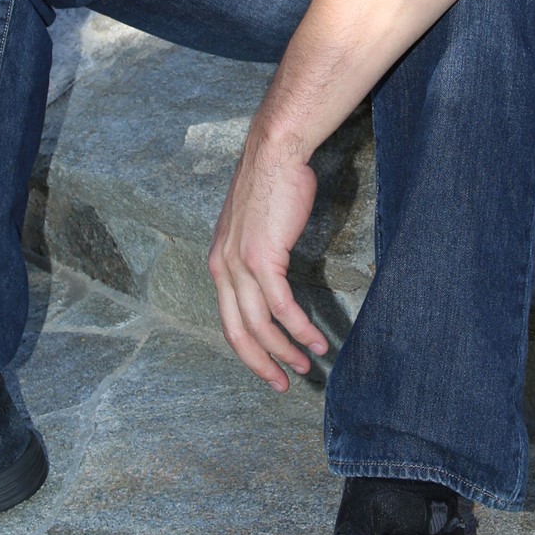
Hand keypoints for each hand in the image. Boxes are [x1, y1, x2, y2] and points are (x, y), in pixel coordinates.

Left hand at [208, 136, 329, 390]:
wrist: (275, 152)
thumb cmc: (273, 184)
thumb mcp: (253, 228)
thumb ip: (255, 256)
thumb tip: (271, 279)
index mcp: (218, 263)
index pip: (229, 320)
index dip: (249, 350)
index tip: (270, 367)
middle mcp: (222, 267)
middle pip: (238, 332)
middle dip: (262, 362)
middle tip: (284, 382)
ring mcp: (240, 263)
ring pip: (260, 324)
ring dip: (285, 350)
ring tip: (307, 364)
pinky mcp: (262, 257)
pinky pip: (282, 306)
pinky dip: (299, 328)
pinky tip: (316, 339)